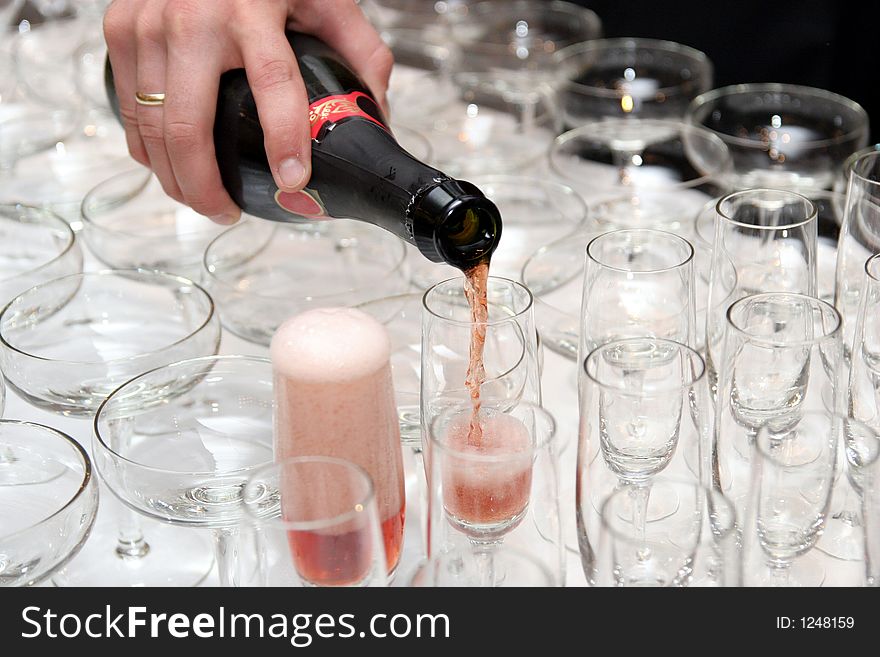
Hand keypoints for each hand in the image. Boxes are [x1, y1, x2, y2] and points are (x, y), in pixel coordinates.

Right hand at [103, 0, 392, 223]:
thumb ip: (359, 49)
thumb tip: (377, 112)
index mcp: (251, 9)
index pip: (272, 83)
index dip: (284, 139)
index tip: (294, 181)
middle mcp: (192, 18)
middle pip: (187, 127)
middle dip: (205, 187)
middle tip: (227, 214)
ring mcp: (148, 24)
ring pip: (152, 127)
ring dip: (175, 179)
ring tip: (204, 201)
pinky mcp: (121, 30)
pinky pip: (130, 110)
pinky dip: (148, 150)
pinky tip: (172, 168)